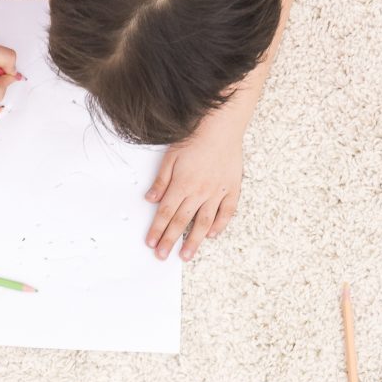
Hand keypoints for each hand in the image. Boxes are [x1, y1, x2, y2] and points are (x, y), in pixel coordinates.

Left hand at [145, 116, 244, 260]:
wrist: (221, 126)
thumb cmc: (194, 138)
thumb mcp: (170, 157)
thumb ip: (161, 181)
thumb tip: (150, 200)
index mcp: (182, 185)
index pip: (166, 213)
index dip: (157, 230)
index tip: (151, 243)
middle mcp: (199, 192)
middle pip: (181, 222)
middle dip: (170, 240)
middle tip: (162, 256)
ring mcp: (217, 191)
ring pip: (204, 222)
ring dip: (193, 240)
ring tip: (186, 255)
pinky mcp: (231, 188)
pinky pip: (226, 211)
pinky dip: (219, 225)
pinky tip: (211, 235)